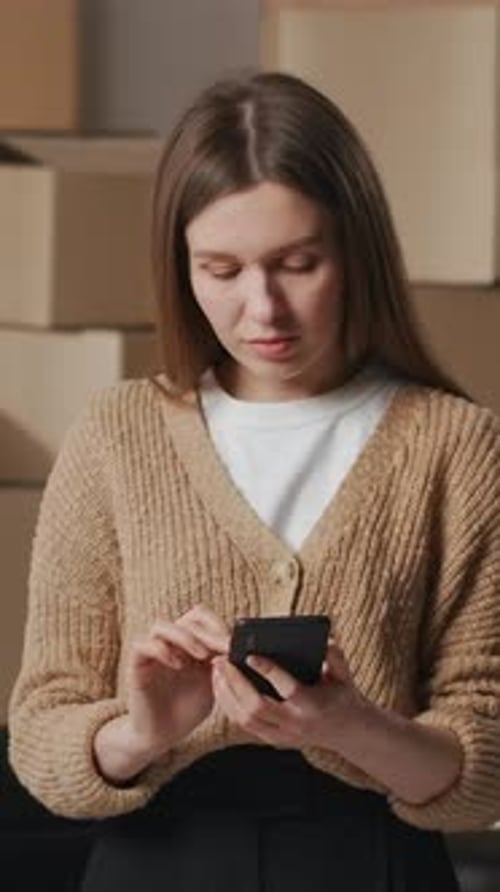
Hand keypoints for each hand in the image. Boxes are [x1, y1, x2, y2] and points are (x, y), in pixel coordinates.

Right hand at [125, 605, 229, 759]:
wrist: (163, 736)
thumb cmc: (188, 710)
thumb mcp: (213, 685)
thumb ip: (223, 666)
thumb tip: (237, 649)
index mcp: (190, 644)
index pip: (201, 619)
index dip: (217, 626)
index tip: (233, 645)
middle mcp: (170, 643)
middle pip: (186, 620)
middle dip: (208, 633)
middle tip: (223, 648)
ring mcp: (152, 652)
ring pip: (162, 626)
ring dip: (185, 637)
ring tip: (202, 655)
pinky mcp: (137, 665)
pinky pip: (142, 645)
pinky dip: (160, 650)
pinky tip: (178, 664)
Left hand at [211, 639, 363, 750]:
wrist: (348, 732)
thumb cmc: (343, 696)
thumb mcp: (345, 675)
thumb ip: (335, 658)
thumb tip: (325, 640)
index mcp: (313, 705)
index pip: (288, 689)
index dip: (269, 671)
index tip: (250, 655)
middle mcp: (296, 724)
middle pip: (257, 706)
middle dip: (235, 683)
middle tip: (221, 660)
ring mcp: (283, 736)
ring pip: (246, 719)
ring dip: (227, 694)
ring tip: (216, 671)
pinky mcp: (274, 740)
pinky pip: (245, 725)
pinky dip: (230, 707)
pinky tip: (221, 688)